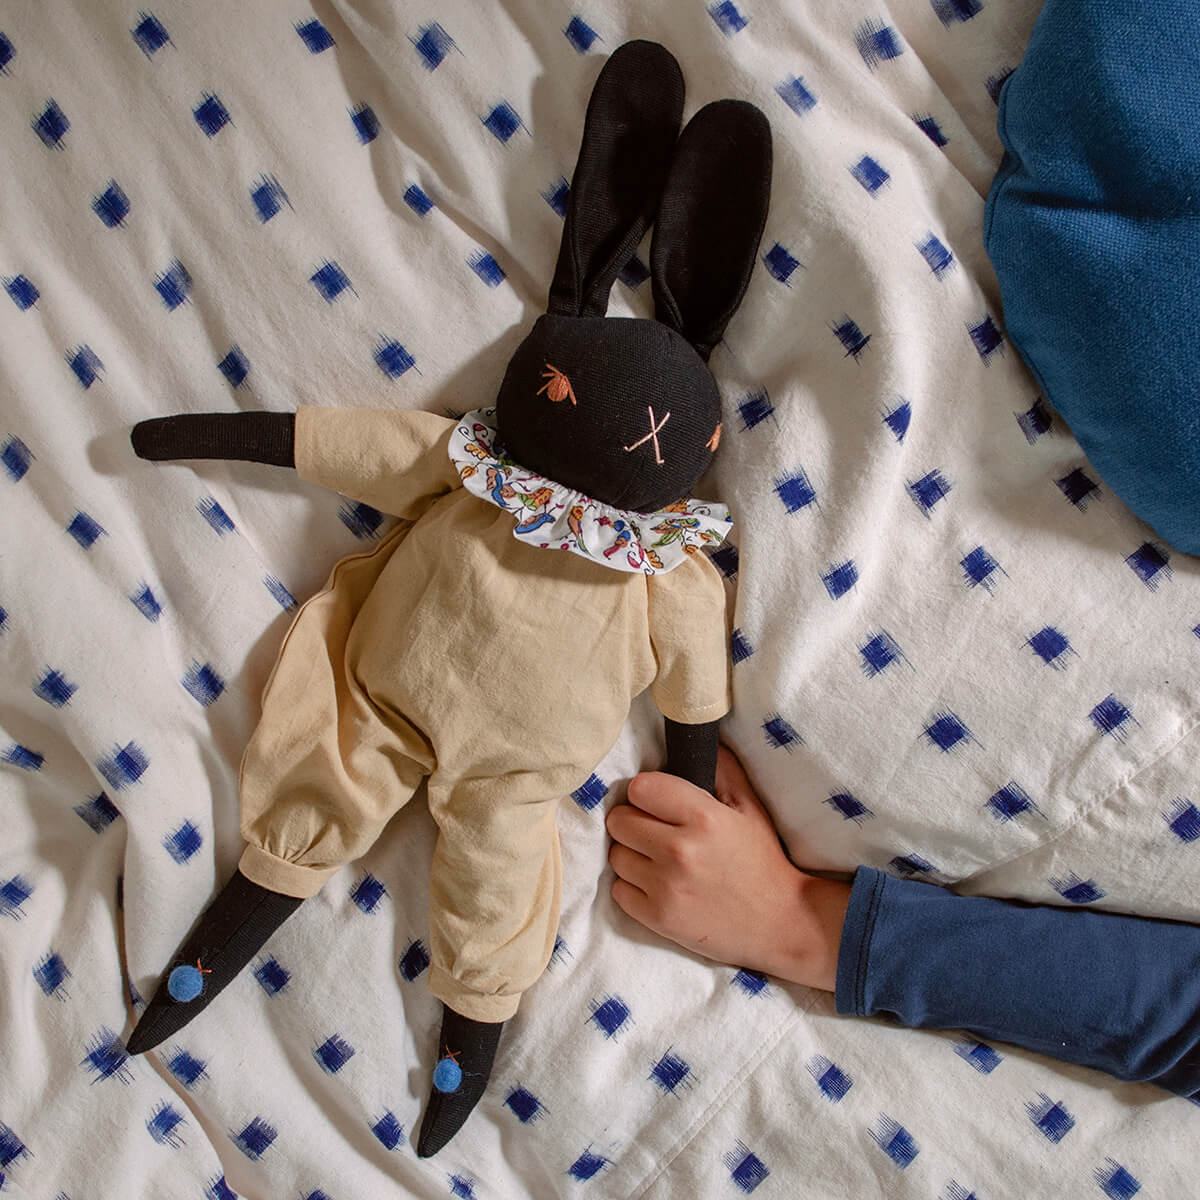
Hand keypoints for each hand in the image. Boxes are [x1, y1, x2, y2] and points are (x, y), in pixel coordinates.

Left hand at [606, 746, 850, 990]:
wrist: (779, 923)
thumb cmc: (761, 860)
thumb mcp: (751, 808)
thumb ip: (723, 769)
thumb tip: (697, 739)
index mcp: (703, 817)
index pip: (640, 788)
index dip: (646, 792)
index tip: (658, 802)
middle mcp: (679, 850)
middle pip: (619, 821)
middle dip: (634, 821)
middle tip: (654, 830)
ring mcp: (666, 887)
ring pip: (616, 855)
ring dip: (632, 854)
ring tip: (657, 859)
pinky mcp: (658, 918)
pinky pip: (618, 890)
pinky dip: (633, 887)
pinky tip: (658, 885)